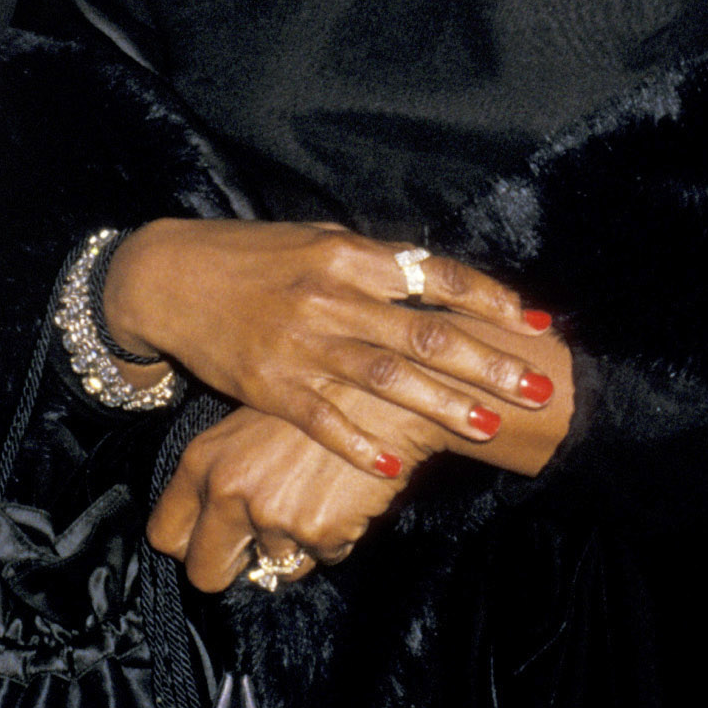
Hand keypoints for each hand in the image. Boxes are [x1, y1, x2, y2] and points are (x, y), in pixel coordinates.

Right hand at [104, 220, 565, 480]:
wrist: (167, 279)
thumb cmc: (250, 257)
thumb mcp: (314, 242)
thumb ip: (371, 264)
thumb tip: (432, 277)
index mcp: (347, 256)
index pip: (434, 275)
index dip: (488, 299)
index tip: (533, 321)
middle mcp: (332, 299)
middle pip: (426, 334)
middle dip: (489, 364)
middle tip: (539, 388)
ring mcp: (302, 345)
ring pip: (386, 380)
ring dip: (443, 406)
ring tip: (490, 427)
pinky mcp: (270, 386)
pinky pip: (323, 419)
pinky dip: (358, 442)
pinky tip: (391, 465)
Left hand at [149, 358, 573, 594]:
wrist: (387, 392)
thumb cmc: (319, 400)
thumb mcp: (251, 424)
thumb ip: (224, 474)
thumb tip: (212, 528)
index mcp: (202, 462)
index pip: (164, 535)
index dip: (190, 548)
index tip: (211, 547)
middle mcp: (227, 491)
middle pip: (204, 574)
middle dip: (232, 573)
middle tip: (258, 555)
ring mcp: (271, 514)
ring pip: (274, 569)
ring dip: (296, 548)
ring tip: (319, 497)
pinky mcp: (316, 531)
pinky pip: (322, 560)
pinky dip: (335, 539)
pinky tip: (346, 496)